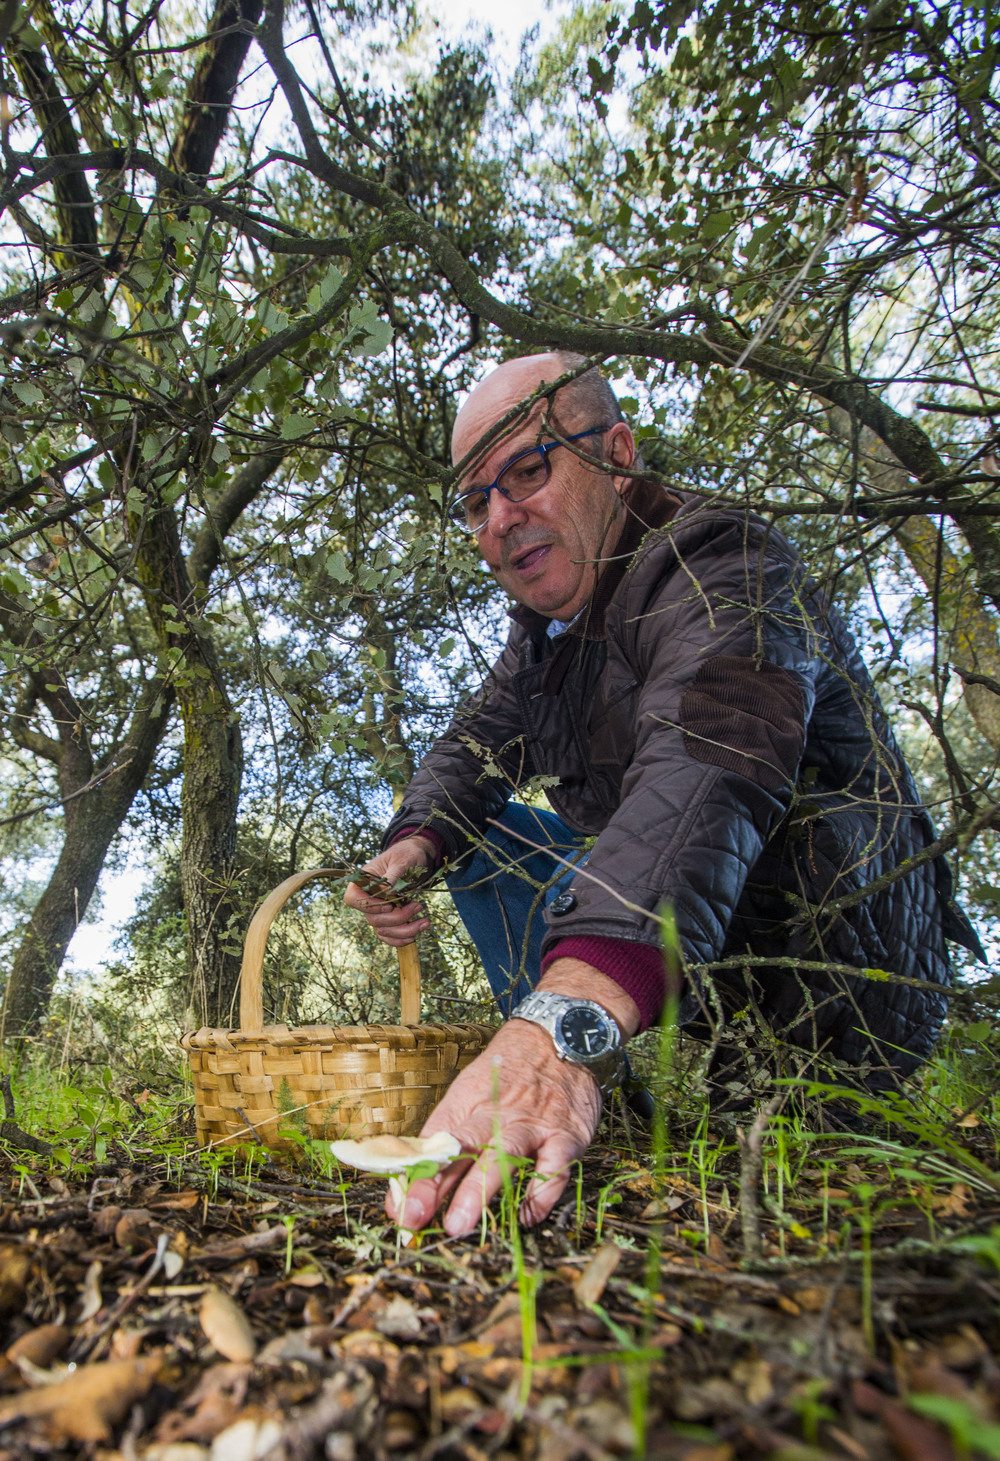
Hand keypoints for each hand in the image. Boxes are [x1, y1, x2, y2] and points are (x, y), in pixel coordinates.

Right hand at [343, 836, 435, 946]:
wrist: (417, 858)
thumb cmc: (406, 854)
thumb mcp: (402, 860)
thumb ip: (393, 875)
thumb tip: (388, 892)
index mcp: (363, 881)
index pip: (353, 899)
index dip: (369, 907)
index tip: (390, 905)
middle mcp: (367, 898)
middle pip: (373, 919)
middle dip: (398, 918)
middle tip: (418, 906)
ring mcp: (378, 910)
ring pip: (383, 930)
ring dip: (404, 930)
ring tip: (425, 922)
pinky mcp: (389, 918)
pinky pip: (389, 935)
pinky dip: (401, 939)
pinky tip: (415, 935)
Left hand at [385, 1018, 602, 1235]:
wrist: (559, 1037)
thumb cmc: (509, 1073)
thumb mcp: (470, 1093)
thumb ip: (442, 1142)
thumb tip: (408, 1190)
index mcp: (467, 1103)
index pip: (436, 1143)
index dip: (416, 1177)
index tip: (399, 1210)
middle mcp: (497, 1115)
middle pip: (463, 1149)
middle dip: (439, 1185)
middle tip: (418, 1217)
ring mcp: (532, 1125)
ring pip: (504, 1156)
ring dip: (479, 1191)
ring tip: (460, 1224)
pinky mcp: (566, 1136)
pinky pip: (555, 1168)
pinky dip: (541, 1194)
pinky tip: (526, 1216)